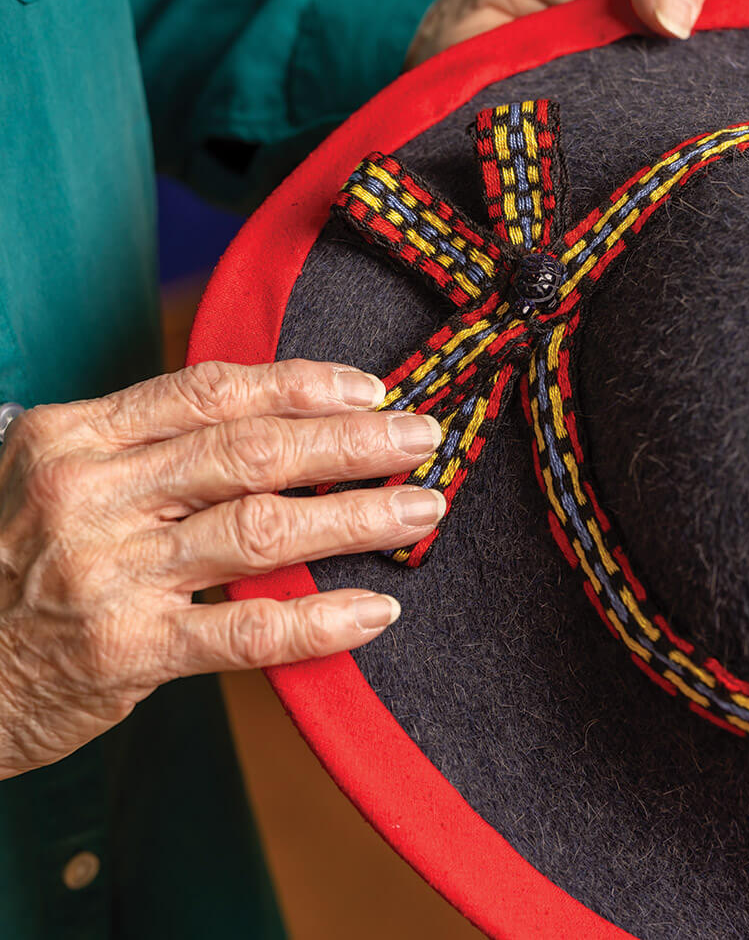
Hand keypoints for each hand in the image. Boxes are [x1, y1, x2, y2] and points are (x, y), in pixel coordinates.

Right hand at [0, 360, 443, 778]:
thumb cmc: (17, 565)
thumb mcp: (56, 478)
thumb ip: (146, 447)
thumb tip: (270, 419)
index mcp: (74, 436)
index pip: (210, 391)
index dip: (300, 384)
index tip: (368, 389)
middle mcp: (90, 493)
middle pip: (251, 450)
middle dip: (350, 442)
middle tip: (421, 437)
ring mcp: (109, 572)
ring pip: (262, 529)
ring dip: (355, 517)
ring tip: (419, 509)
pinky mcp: (126, 650)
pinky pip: (245, 628)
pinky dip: (318, 619)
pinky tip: (374, 610)